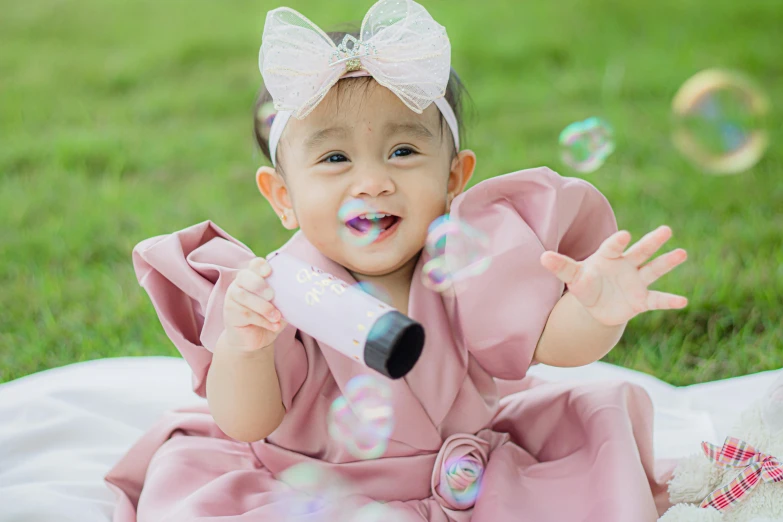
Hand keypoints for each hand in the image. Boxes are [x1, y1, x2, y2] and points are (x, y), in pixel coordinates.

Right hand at [221, 257, 287, 352]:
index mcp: (253, 277)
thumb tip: (304, 291)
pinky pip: (245, 314)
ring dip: (263, 307)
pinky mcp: (230, 314)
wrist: (256, 340)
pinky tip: (273, 326)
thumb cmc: (270, 318)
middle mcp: (239, 285)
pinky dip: (262, 320)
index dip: (260, 266)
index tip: (269, 272)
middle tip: (272, 296)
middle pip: (244, 277)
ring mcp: (232, 299)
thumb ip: (287, 296)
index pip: (254, 265)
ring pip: (244, 296)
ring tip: (277, 317)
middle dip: (260, 285)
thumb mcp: (281, 305)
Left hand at [540, 225, 687, 325]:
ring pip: (654, 269)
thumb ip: (560, 266)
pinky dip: (669, 300)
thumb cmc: (585, 284)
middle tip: (666, 230)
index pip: (613, 246)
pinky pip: (657, 299)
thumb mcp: (572, 276)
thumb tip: (542, 257)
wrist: (597, 305)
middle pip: (641, 251)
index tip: (624, 235)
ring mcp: (636, 282)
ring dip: (667, 262)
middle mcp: (626, 265)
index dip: (617, 241)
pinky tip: (683, 300)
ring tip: (681, 253)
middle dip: (652, 241)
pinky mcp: (641, 300)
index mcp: (608, 256)